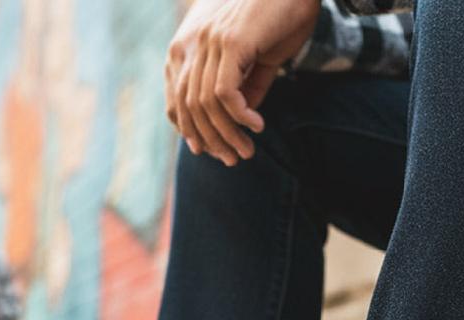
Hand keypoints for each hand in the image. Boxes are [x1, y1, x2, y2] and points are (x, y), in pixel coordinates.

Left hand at [165, 0, 320, 165]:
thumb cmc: (284, 16)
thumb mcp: (261, 59)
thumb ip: (247, 86)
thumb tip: (241, 120)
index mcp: (195, 46)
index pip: (180, 99)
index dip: (191, 130)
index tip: (212, 151)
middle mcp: (197, 43)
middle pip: (190, 107)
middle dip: (210, 139)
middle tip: (232, 159)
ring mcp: (211, 41)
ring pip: (207, 104)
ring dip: (228, 134)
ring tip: (247, 151)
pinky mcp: (230, 42)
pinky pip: (225, 93)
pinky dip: (239, 116)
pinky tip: (256, 126)